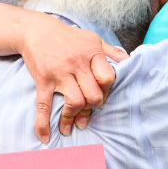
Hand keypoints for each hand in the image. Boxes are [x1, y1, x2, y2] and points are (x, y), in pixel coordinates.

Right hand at [20, 18, 127, 143]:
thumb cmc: (68, 38)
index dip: (107, 91)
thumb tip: (131, 63)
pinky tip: (46, 137)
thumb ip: (112, 52)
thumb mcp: (93, 39)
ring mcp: (59, 73)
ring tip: (73, 125)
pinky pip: (44, 106)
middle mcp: (77, 63)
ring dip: (75, 117)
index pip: (108, 78)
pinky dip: (43, 124)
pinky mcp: (43, 80)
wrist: (36, 31)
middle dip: (94, 106)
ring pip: (75, 102)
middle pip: (94, 95)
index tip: (102, 94)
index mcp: (92, 53)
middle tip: (89, 110)